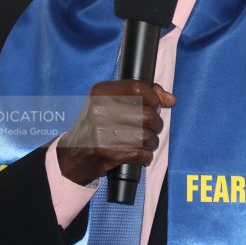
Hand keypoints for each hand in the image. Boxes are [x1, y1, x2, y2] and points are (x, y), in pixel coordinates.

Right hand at [57, 80, 176, 184]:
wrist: (74, 155)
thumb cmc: (99, 127)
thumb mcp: (112, 104)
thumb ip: (143, 95)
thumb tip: (171, 99)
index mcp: (100, 92)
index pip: (138, 88)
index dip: (153, 98)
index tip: (155, 106)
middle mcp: (99, 109)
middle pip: (147, 114)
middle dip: (156, 124)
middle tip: (150, 128)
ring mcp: (101, 131)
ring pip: (146, 136)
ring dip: (152, 142)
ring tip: (145, 144)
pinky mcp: (106, 152)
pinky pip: (141, 154)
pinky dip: (146, 157)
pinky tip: (140, 155)